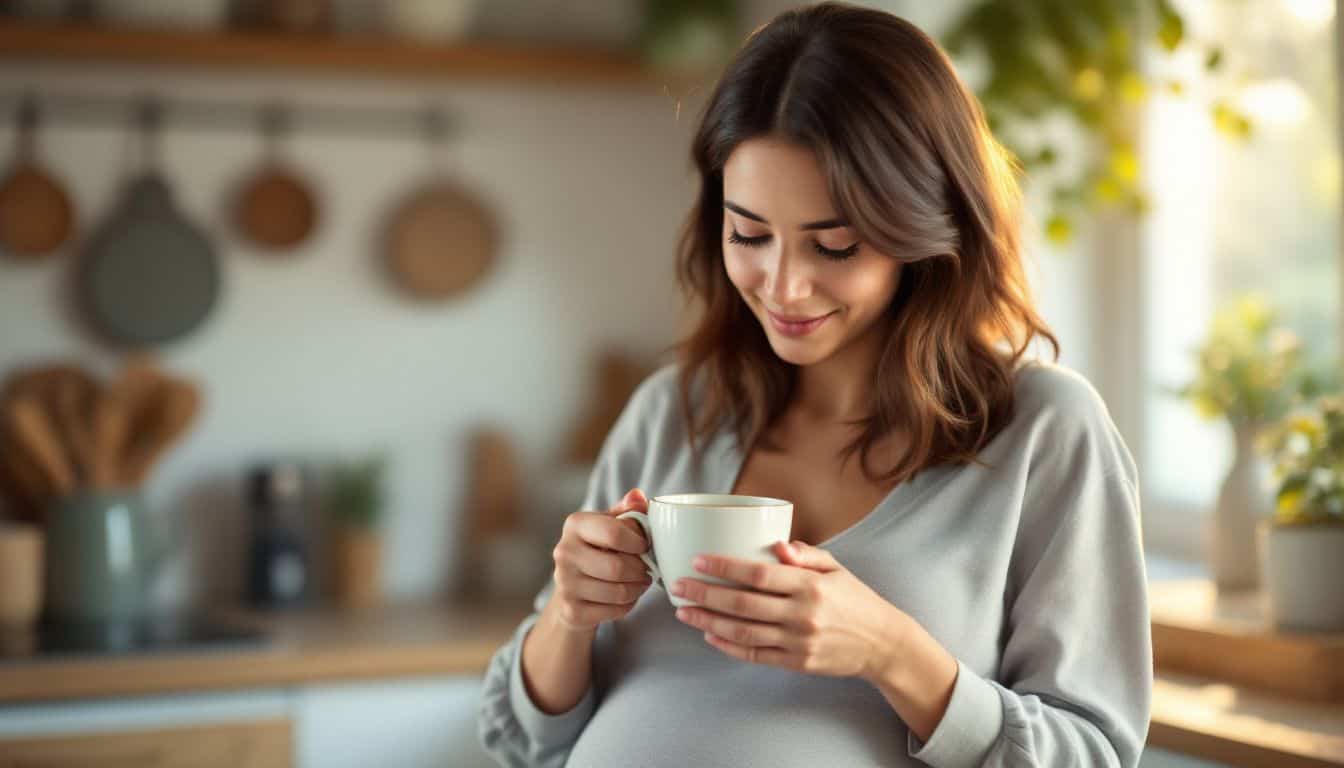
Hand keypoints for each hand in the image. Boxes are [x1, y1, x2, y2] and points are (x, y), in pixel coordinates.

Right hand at [546, 488, 654, 631]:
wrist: (573, 588)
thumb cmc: (599, 549)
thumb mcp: (611, 524)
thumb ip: (628, 510)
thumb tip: (638, 496)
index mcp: (575, 524)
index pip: (614, 533)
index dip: (639, 543)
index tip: (645, 546)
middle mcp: (564, 552)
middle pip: (618, 567)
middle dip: (641, 570)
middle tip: (646, 569)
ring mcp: (564, 583)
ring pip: (619, 592)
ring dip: (638, 588)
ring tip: (639, 581)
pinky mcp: (572, 611)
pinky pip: (615, 611)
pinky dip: (628, 605)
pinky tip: (625, 597)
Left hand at [672, 540, 909, 681]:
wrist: (882, 644)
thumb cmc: (855, 600)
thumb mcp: (836, 568)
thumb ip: (805, 554)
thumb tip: (776, 545)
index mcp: (810, 585)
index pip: (758, 574)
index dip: (724, 567)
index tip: (698, 560)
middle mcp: (802, 614)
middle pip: (742, 604)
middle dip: (704, 594)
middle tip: (678, 586)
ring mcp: (798, 642)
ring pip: (743, 632)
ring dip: (708, 621)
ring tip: (684, 611)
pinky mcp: (796, 663)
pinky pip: (754, 654)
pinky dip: (728, 646)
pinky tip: (709, 634)